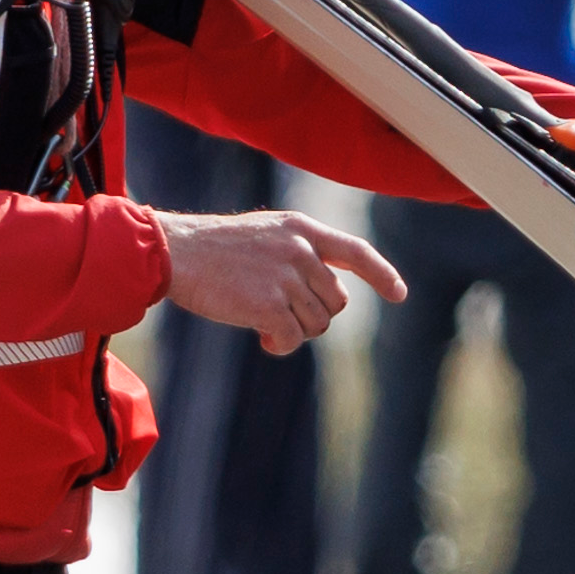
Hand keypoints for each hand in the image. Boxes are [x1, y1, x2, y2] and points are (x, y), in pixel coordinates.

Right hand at [160, 208, 408, 352]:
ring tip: (266, 324)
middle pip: (336, 300)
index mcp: (301, 228)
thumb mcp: (264, 235)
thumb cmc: (214, 249)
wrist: (175, 252)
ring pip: (317, 323)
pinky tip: (264, 339)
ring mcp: (286, 277)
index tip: (399, 294)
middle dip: (315, 314)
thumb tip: (326, 296)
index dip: (382, 273)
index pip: (356, 250)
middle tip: (283, 315)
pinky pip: (294, 338)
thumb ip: (298, 255)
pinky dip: (282, 345)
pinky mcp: (269, 305)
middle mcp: (300, 250)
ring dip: (295, 331)